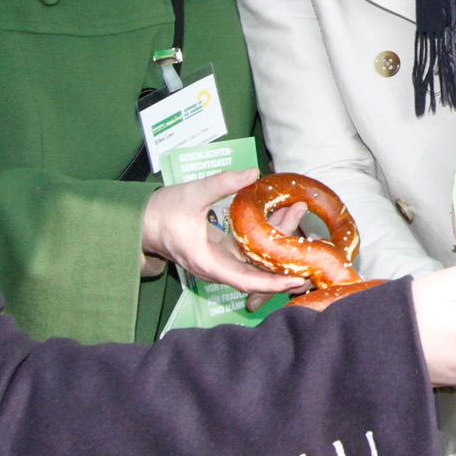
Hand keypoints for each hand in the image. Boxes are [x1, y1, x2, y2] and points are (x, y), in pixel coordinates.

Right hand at [138, 168, 306, 295]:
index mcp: (208, 263)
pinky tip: (281, 216)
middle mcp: (217, 268)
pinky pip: (249, 249)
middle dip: (284, 257)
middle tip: (311, 246)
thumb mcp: (194, 193)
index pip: (246, 281)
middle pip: (257, 270)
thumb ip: (223, 183)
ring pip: (255, 258)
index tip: (295, 279)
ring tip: (298, 212)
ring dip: (277, 239)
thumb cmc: (164, 211)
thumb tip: (253, 172)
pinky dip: (265, 235)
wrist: (144, 220)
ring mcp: (221, 261)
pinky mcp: (222, 252)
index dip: (272, 283)